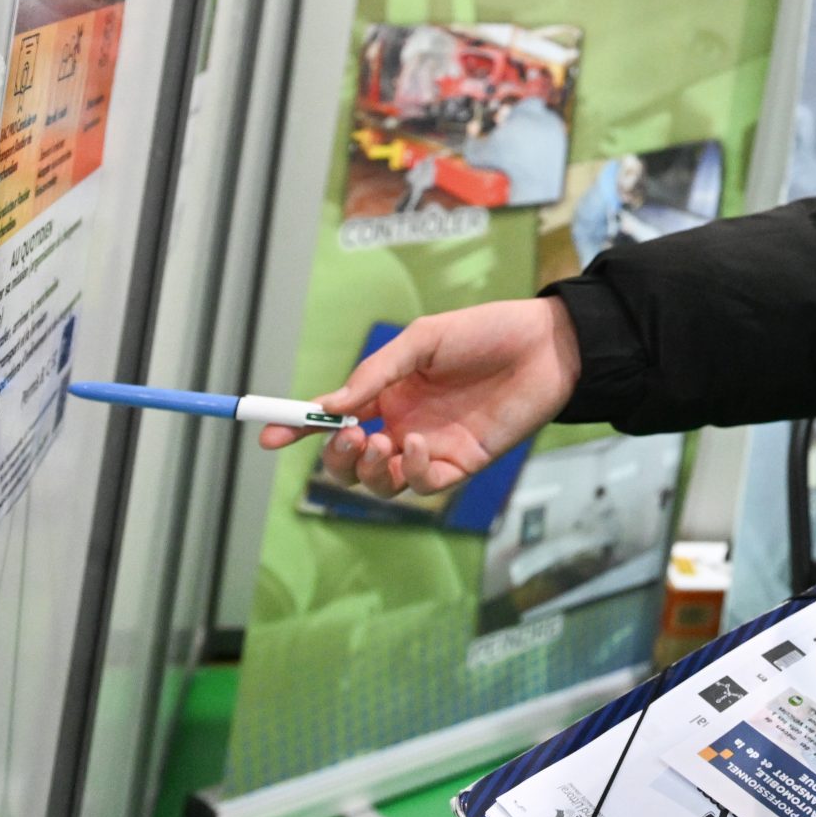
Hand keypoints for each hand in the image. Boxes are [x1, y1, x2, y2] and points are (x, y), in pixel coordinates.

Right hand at [258, 297, 582, 496]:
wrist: (547, 344)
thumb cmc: (486, 332)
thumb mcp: (422, 341)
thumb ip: (374, 375)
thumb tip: (326, 407)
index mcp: (389, 392)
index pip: (333, 418)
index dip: (297, 428)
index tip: (267, 436)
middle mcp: (404, 423)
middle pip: (351, 461)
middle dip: (334, 456)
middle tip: (345, 437)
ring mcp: (432, 447)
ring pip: (381, 482)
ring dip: (368, 469)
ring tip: (377, 441)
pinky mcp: (463, 465)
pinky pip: (423, 484)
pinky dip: (412, 469)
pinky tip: (419, 442)